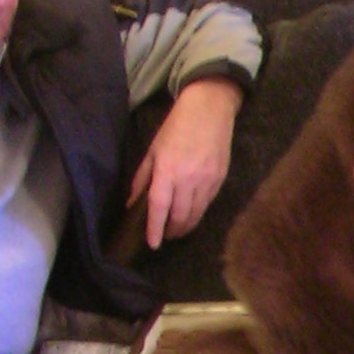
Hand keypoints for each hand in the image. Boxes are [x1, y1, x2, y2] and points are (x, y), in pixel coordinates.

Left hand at [128, 76, 242, 245]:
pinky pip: (207, 204)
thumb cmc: (176, 126)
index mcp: (167, 169)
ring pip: (196, 214)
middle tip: (163, 236)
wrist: (210, 110)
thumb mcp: (153, 149)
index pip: (159, 206)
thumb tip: (133, 202)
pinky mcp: (220, 180)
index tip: (152, 243)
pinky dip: (197, 214)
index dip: (154, 228)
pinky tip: (191, 214)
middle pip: (180, 216)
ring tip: (176, 230)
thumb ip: (143, 177)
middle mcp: (188, 178)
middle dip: (171, 230)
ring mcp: (207, 181)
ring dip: (185, 226)